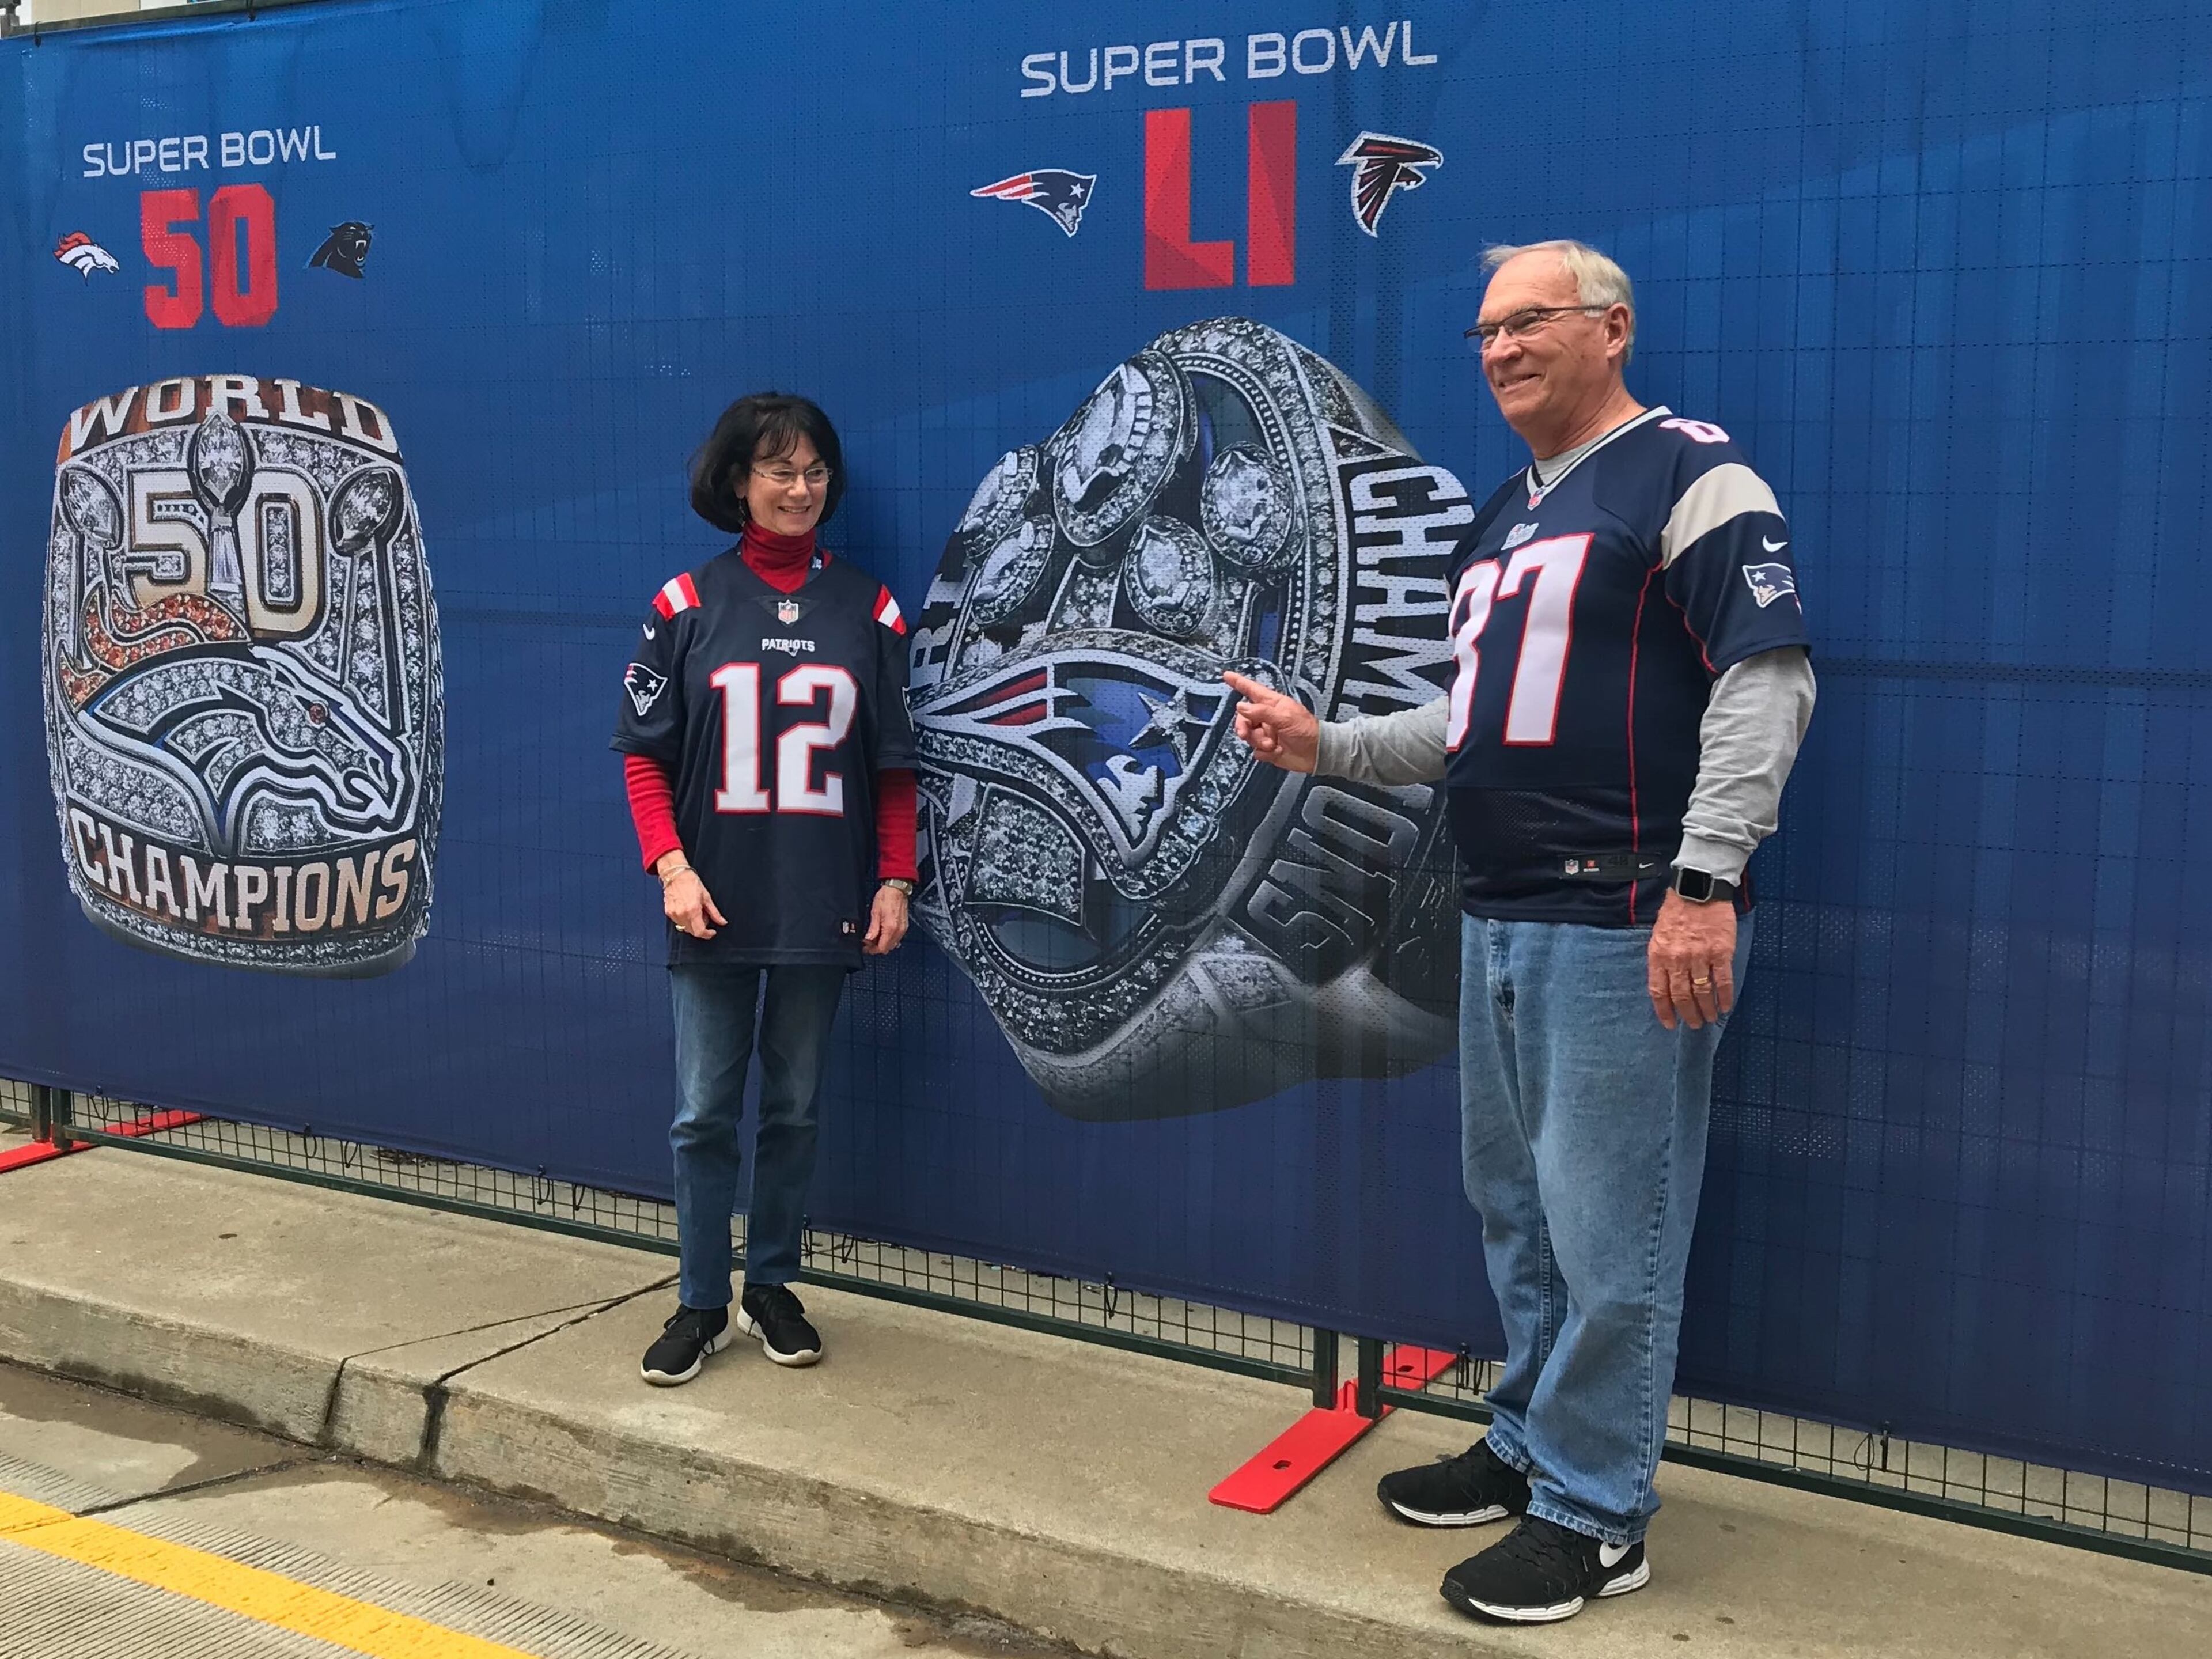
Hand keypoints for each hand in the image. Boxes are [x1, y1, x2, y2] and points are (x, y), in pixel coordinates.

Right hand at [658, 858, 725, 940]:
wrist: (675, 874)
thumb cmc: (691, 882)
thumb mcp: (706, 897)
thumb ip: (714, 912)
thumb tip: (722, 922)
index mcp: (692, 911)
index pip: (699, 932)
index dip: (707, 934)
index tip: (712, 932)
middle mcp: (682, 914)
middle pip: (692, 931)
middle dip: (701, 927)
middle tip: (704, 915)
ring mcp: (674, 914)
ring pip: (685, 927)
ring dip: (692, 923)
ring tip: (695, 910)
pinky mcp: (668, 912)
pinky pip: (679, 922)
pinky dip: (685, 919)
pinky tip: (688, 909)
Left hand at [863, 883, 909, 954]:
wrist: (896, 889)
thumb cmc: (886, 897)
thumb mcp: (875, 913)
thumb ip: (872, 929)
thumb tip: (868, 939)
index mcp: (890, 928)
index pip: (882, 948)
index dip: (872, 950)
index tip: (866, 947)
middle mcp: (898, 931)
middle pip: (888, 948)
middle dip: (877, 948)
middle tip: (868, 943)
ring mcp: (903, 929)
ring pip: (893, 944)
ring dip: (883, 943)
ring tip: (874, 938)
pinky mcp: (904, 926)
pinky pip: (897, 938)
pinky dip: (889, 939)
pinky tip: (883, 933)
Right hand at [1223, 671, 1318, 772]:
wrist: (1317, 754)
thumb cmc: (1307, 730)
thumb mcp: (1285, 717)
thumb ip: (1262, 712)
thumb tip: (1241, 706)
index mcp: (1273, 704)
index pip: (1252, 690)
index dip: (1239, 682)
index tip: (1227, 675)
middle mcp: (1267, 717)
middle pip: (1244, 718)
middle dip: (1243, 727)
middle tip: (1244, 734)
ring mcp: (1267, 733)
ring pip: (1249, 736)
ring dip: (1258, 741)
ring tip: (1272, 745)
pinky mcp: (1269, 748)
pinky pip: (1256, 750)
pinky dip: (1265, 753)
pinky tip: (1278, 751)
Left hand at [1647, 889, 1736, 1029]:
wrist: (1698, 889)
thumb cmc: (1676, 912)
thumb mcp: (1658, 935)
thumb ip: (1661, 959)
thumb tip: (1665, 983)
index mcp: (1659, 955)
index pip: (1659, 991)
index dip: (1664, 1011)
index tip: (1670, 1024)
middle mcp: (1677, 959)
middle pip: (1682, 996)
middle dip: (1688, 1014)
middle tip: (1694, 1024)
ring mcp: (1699, 957)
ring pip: (1702, 992)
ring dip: (1706, 1009)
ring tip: (1710, 1018)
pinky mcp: (1720, 952)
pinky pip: (1723, 981)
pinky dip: (1725, 997)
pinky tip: (1726, 1006)